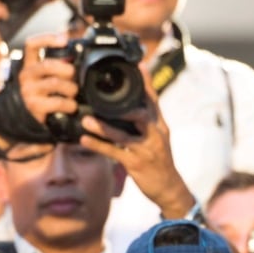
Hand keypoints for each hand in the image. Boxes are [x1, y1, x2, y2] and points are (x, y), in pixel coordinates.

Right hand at [19, 33, 78, 124]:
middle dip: (67, 70)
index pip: (31, 45)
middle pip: (47, 65)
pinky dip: (70, 104)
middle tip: (74, 76)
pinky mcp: (35, 106)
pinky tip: (72, 106)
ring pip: (55, 83)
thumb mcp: (43, 78)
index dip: (47, 39)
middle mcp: (26, 76)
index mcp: (29, 65)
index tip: (64, 39)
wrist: (28, 119)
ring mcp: (29, 91)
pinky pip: (57, 102)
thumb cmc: (42, 95)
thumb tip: (73, 56)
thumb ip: (55, 67)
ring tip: (74, 93)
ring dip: (71, 88)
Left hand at [80, 83, 195, 218]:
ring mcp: (146, 150)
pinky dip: (99, 146)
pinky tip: (84, 140)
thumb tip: (137, 99)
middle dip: (122, 104)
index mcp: (159, 125)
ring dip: (103, 127)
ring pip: (123, 135)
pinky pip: (115, 153)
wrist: (169, 188)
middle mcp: (155, 135)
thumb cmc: (160, 160)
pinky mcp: (136, 164)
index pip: (152, 100)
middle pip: (140, 113)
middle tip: (98, 93)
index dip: (145, 82)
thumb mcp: (158, 136)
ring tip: (86, 119)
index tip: (137, 64)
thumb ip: (147, 117)